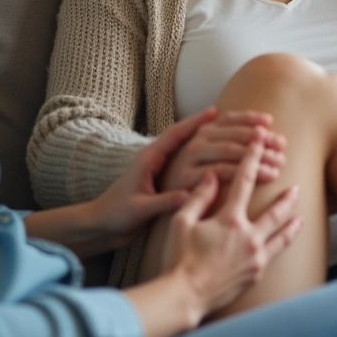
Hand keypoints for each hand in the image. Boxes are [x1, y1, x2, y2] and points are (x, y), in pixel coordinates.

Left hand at [85, 107, 230, 250]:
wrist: (103, 225)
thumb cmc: (116, 216)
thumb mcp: (139, 209)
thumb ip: (162, 201)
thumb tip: (188, 196)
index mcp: (149, 159)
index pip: (175, 134)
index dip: (195, 122)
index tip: (215, 110)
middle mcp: (157, 158)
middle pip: (188, 137)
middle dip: (212, 128)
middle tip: (230, 121)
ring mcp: (162, 167)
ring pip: (192, 147)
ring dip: (212, 139)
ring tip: (233, 132)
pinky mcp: (166, 179)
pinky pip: (191, 161)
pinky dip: (208, 155)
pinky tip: (224, 155)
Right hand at [159, 109, 286, 192]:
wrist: (151, 198)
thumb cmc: (188, 177)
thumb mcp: (203, 154)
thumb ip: (225, 140)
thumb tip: (261, 127)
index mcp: (201, 131)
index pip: (228, 119)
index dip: (250, 118)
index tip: (270, 121)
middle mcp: (195, 141)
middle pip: (234, 136)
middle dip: (260, 141)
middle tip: (281, 148)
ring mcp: (190, 159)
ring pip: (230, 153)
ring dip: (257, 159)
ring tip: (278, 168)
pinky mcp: (187, 178)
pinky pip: (221, 173)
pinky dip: (243, 174)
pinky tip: (263, 178)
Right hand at [161, 132, 302, 317]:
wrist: (186, 296)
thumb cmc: (180, 259)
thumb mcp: (182, 223)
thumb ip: (198, 197)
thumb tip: (210, 175)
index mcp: (229, 219)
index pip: (244, 180)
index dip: (253, 157)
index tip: (260, 141)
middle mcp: (248, 235)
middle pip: (274, 210)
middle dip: (285, 195)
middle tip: (296, 184)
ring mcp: (256, 256)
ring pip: (282, 234)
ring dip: (292, 221)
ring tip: (301, 214)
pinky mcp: (257, 272)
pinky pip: (277, 253)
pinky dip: (286, 242)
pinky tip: (290, 239)